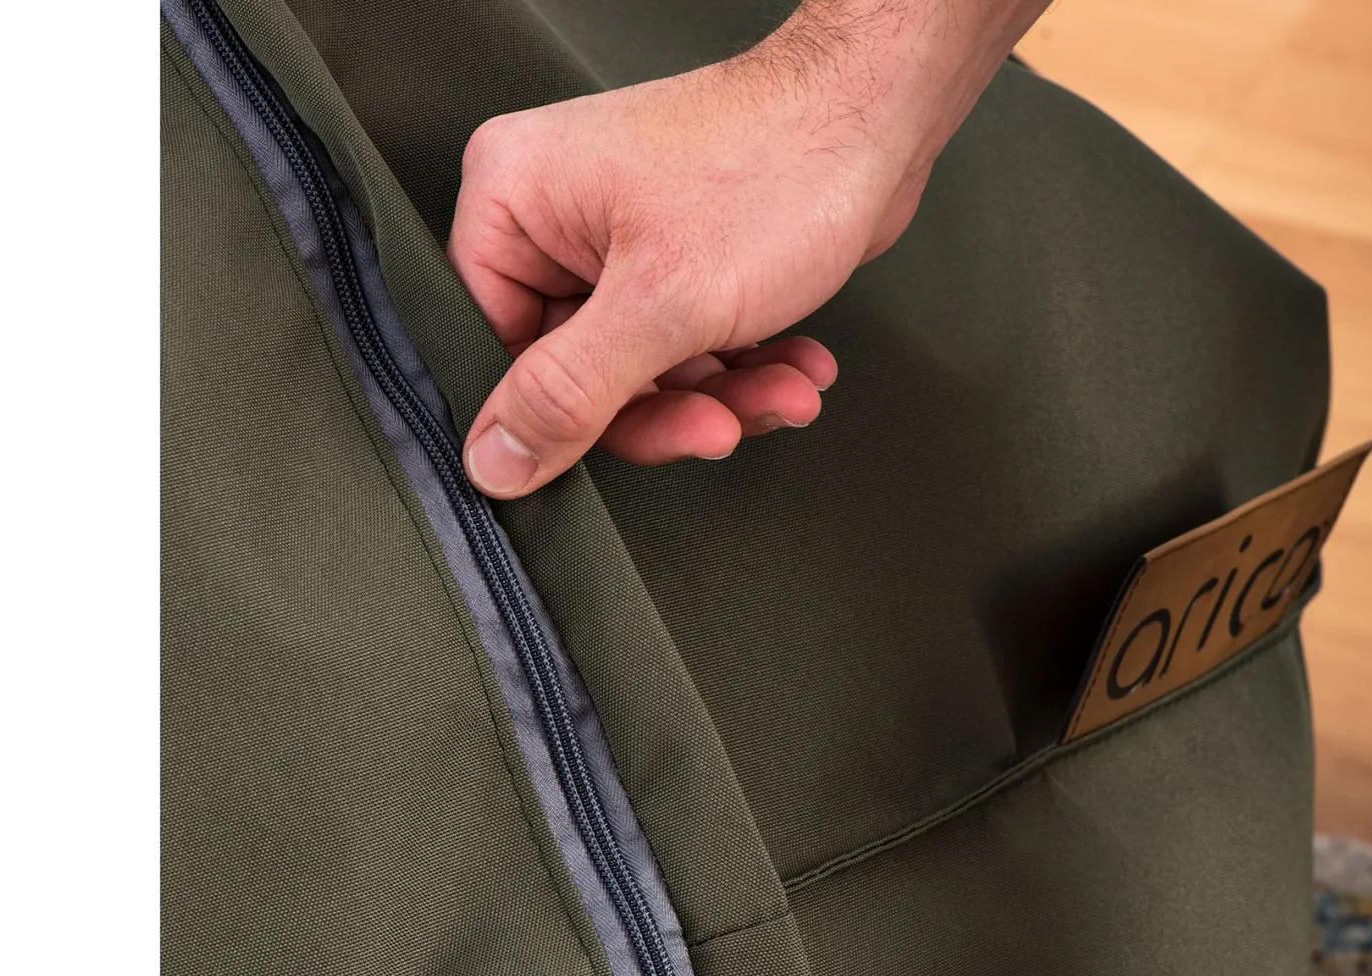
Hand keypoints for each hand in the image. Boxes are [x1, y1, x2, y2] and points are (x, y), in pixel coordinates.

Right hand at [446, 0, 1047, 495]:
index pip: (496, 349)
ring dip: (723, 397)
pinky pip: (689, 347)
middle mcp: (555, 216)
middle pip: (578, 373)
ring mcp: (618, 239)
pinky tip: (796, 368)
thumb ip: (569, 394)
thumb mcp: (661, 306)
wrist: (876, 116)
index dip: (563, 413)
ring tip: (787, 392)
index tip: (630, 440)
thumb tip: (495, 463)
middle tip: (725, 425)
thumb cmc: (776, 168)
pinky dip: (745, 370)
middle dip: (671, 410)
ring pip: (645, 372)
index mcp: (514, 201)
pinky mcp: (677, 259)